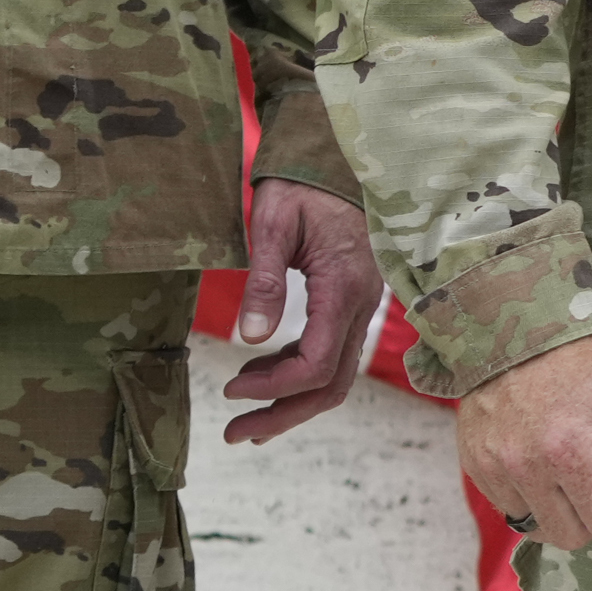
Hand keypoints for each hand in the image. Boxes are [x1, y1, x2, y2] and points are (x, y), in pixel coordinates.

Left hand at [219, 179, 384, 446]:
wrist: (334, 157)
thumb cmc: (303, 184)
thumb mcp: (276, 223)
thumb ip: (266, 280)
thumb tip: (250, 337)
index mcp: (343, 287)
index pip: (315, 363)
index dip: (273, 388)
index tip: (230, 389)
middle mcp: (361, 304)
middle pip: (331, 384)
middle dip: (284, 414)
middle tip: (236, 433)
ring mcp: (361, 305)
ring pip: (335, 375)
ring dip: (292, 402)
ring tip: (246, 417)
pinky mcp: (352, 302)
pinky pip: (333, 353)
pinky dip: (300, 375)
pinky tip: (265, 372)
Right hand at [459, 332, 591, 550]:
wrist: (518, 319)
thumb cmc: (584, 354)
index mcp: (569, 450)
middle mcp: (524, 466)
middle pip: (570, 535)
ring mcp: (493, 467)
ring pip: (537, 526)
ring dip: (559, 507)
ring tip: (568, 462)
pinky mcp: (474, 464)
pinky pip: (508, 507)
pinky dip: (530, 495)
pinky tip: (541, 459)